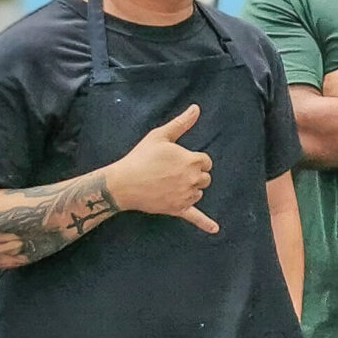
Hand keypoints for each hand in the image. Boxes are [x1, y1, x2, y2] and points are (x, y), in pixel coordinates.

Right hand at [106, 103, 218, 232]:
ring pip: (199, 193)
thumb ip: (181, 123)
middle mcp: (193, 179)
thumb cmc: (141, 157)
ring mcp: (186, 196)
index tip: (180, 160)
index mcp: (192, 161)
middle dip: (194, 175)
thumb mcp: (160, 136)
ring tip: (171, 185)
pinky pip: (195, 217)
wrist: (123, 183)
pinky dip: (206, 223)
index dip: (194, 160)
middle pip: (205, 177)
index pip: (206, 161)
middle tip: (174, 173)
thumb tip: (196, 108)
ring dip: (191, 189)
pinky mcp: (177, 209)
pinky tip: (215, 229)